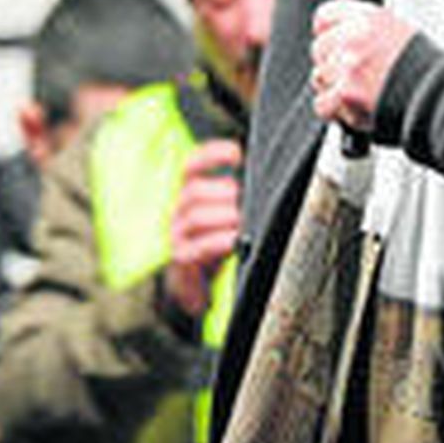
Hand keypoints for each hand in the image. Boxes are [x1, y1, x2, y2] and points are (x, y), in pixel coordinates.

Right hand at [164, 139, 243, 317]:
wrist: (194, 289)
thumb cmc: (216, 247)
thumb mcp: (226, 219)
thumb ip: (238, 200)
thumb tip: (266, 182)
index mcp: (191, 195)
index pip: (192, 166)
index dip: (212, 156)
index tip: (236, 154)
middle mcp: (180, 212)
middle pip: (195, 191)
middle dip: (224, 192)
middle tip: (244, 199)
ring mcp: (177, 236)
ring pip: (195, 217)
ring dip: (223, 217)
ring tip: (241, 220)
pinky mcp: (181, 260)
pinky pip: (196, 249)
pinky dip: (217, 242)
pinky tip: (233, 242)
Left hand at [310, 0, 415, 131]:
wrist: (438, 96)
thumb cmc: (425, 70)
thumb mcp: (398, 32)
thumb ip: (366, 31)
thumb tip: (340, 37)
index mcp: (369, 18)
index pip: (326, 16)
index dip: (327, 33)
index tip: (331, 44)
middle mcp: (355, 37)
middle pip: (319, 49)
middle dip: (332, 66)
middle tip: (353, 78)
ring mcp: (348, 64)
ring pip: (320, 77)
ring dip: (334, 89)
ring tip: (360, 95)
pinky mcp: (345, 92)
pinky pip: (322, 103)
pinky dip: (336, 111)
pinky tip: (355, 109)